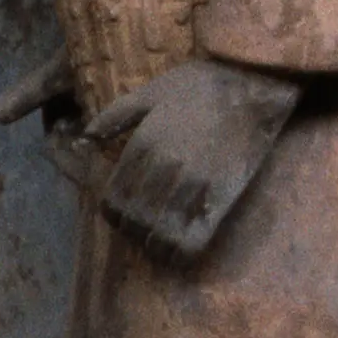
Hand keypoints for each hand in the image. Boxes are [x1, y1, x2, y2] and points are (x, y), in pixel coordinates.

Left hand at [84, 58, 301, 260]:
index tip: (120, 216)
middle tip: (139, 232)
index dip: (113, 214)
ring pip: (159, 232)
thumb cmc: (201, 85)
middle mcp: (164, 167)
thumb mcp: (151, 92)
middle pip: (134, 218)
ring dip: (153, 245)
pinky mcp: (221, 196)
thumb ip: (115, 116)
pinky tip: (178, 254)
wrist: (253, 84)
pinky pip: (193, 238)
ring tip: (156, 244)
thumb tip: (83, 137)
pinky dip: (180, 253)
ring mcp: (193, 184)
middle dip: (132, 231)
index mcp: (144, 144)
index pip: (115, 197)